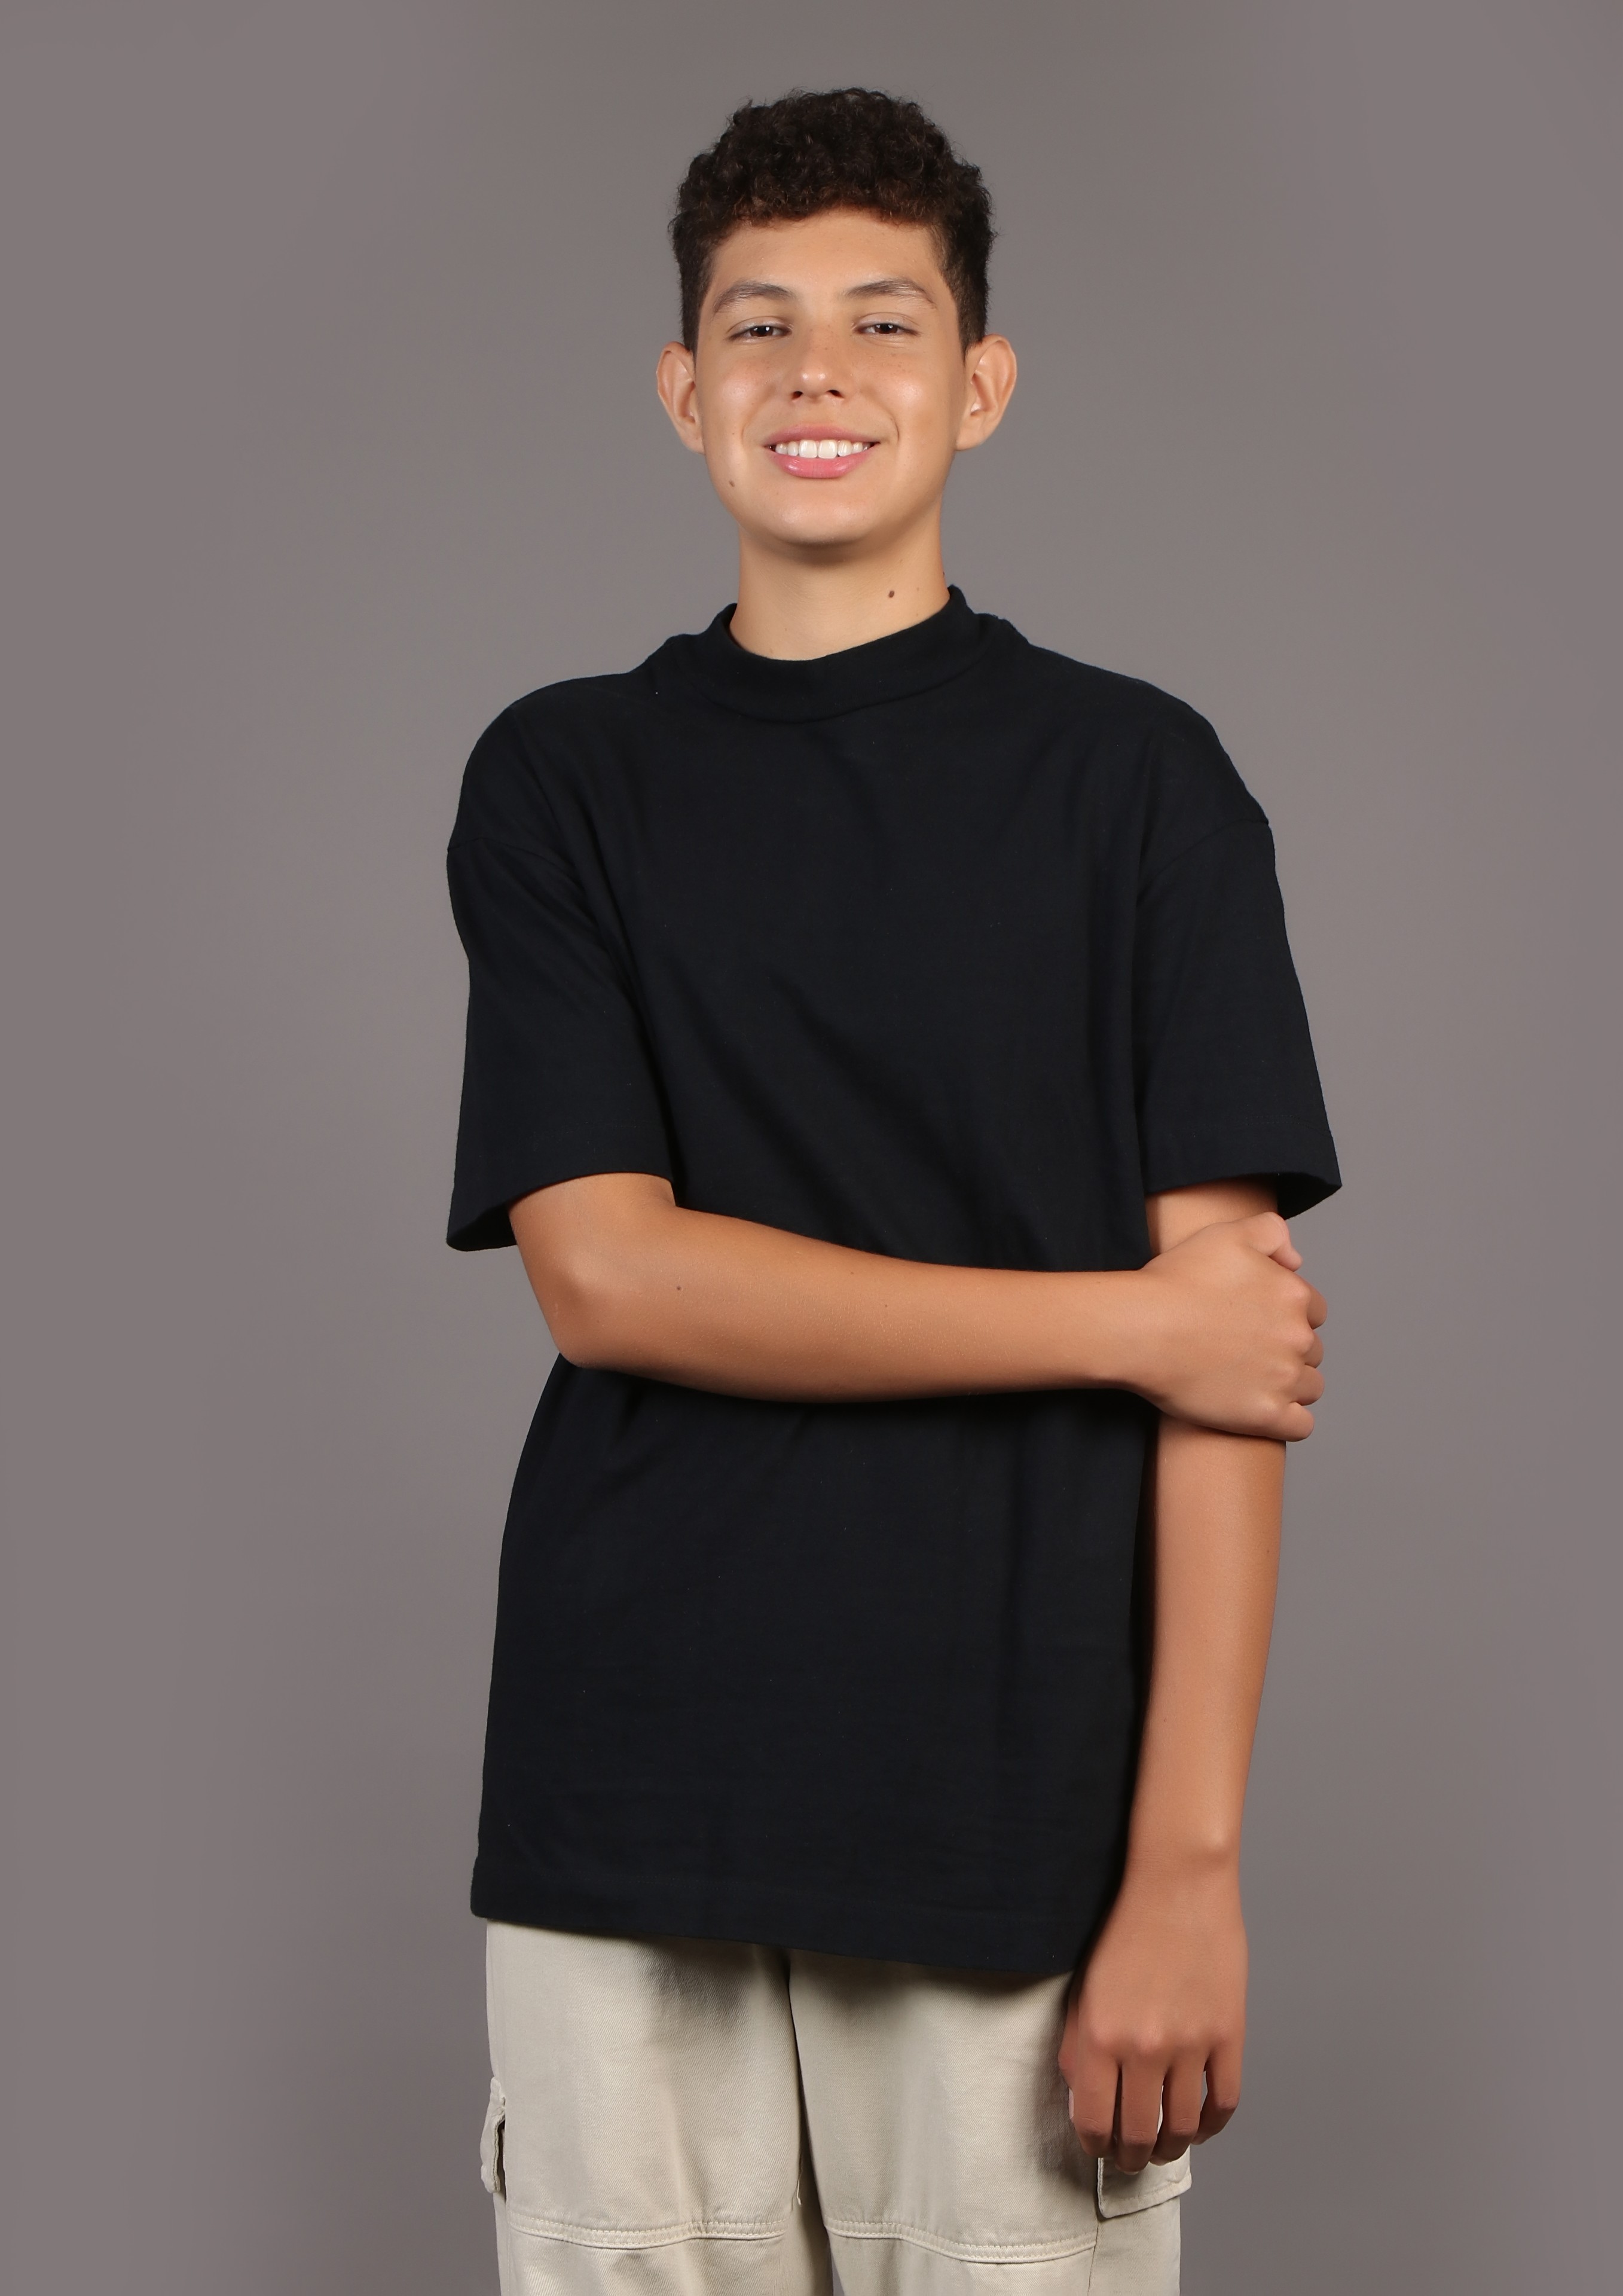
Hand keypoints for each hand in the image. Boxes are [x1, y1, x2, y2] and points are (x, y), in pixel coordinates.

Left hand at [1058, 1858, 1246, 2171]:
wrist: (1176, 1883)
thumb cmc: (1124, 1927)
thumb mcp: (1083, 1986)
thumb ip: (1077, 2044)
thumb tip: (1083, 2095)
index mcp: (1099, 2036)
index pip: (1093, 2121)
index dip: (1095, 2144)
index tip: (1098, 2146)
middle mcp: (1143, 2048)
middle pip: (1138, 2134)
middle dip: (1131, 2157)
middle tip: (1131, 2158)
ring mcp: (1190, 2044)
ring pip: (1183, 2128)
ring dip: (1171, 2147)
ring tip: (1163, 2146)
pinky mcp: (1228, 2036)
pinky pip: (1223, 2103)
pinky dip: (1212, 2126)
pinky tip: (1200, 2126)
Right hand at [1132, 1212, 1324, 1438]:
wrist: (1140, 1329)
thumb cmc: (1174, 1282)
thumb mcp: (1224, 1235)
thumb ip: (1271, 1233)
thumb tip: (1295, 1261)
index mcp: (1293, 1295)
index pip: (1314, 1311)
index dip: (1287, 1316)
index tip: (1258, 1322)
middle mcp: (1297, 1337)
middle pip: (1312, 1350)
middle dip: (1288, 1350)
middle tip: (1248, 1351)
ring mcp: (1284, 1379)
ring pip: (1310, 1387)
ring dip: (1290, 1385)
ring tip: (1253, 1381)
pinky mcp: (1266, 1415)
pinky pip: (1301, 1426)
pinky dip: (1288, 1420)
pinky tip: (1263, 1410)